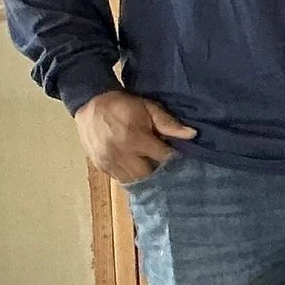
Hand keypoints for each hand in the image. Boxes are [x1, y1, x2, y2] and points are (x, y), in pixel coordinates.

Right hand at [74, 89, 195, 184]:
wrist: (91, 104)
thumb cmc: (124, 106)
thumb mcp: (148, 108)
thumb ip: (169, 123)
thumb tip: (192, 135)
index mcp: (135, 139)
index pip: (162, 158)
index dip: (173, 159)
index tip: (179, 157)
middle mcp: (121, 154)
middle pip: (148, 175)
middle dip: (159, 171)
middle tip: (165, 165)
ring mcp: (108, 162)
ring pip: (133, 180)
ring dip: (144, 176)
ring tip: (151, 167)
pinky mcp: (100, 166)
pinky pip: (120, 179)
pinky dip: (130, 176)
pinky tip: (136, 168)